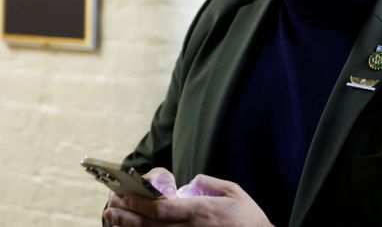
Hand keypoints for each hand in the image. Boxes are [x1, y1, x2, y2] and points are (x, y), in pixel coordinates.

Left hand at [104, 172, 272, 226]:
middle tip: (110, 204)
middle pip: (149, 224)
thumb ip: (209, 183)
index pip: (160, 207)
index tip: (124, 194)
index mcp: (200, 212)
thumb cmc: (248, 218)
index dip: (138, 201)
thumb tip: (190, 182)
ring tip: (114, 218)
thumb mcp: (233, 192)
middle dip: (127, 214)